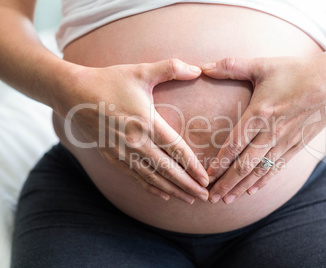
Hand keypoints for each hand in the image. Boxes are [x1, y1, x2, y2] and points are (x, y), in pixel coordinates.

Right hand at [60, 59, 209, 203]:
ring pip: (152, 178)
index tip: (206, 178)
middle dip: (188, 185)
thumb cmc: (109, 81)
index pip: (176, 150)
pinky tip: (163, 195)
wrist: (72, 93)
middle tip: (205, 195)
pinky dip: (151, 188)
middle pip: (168, 169)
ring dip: (172, 190)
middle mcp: (136, 142)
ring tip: (189, 200)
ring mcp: (122, 152)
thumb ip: (171, 68)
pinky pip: (135, 177)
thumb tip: (198, 69)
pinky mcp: (112, 157)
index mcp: (146, 122)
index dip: (193, 166)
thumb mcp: (141, 71)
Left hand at [202, 56, 325, 203]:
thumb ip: (230, 67)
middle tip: (212, 198)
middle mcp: (272, 132)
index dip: (220, 162)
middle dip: (227, 183)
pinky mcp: (298, 145)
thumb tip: (202, 66)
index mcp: (260, 113)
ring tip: (228, 200)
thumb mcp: (262, 65)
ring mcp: (286, 141)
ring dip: (243, 187)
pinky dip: (264, 181)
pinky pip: (278, 167)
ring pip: (260, 170)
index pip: (234, 144)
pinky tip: (252, 191)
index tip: (207, 176)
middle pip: (245, 164)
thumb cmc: (296, 71)